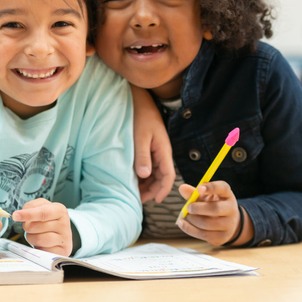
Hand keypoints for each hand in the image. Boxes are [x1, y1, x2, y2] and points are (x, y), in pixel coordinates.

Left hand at [12, 199, 72, 256]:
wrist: (61, 234)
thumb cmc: (48, 220)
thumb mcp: (42, 207)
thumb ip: (30, 207)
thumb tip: (19, 214)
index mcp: (60, 210)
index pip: (42, 212)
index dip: (27, 214)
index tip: (15, 216)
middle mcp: (64, 224)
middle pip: (36, 226)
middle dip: (27, 226)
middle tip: (30, 226)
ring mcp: (64, 239)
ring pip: (38, 239)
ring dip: (31, 237)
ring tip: (36, 234)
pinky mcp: (62, 252)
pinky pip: (42, 250)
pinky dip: (38, 247)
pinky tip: (42, 243)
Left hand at [130, 84, 174, 202]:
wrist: (139, 101)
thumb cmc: (139, 117)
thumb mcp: (140, 137)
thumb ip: (142, 156)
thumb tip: (145, 176)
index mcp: (164, 151)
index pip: (168, 176)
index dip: (163, 190)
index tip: (155, 201)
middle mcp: (162, 153)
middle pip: (161, 177)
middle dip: (152, 190)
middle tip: (137, 199)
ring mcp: (156, 151)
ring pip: (154, 173)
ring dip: (146, 183)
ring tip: (133, 191)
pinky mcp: (149, 148)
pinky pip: (149, 166)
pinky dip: (142, 175)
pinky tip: (132, 179)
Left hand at [177, 181, 253, 246]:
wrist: (226, 223)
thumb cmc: (212, 205)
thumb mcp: (205, 197)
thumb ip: (193, 193)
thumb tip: (182, 188)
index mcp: (227, 194)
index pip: (223, 188)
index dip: (211, 187)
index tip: (199, 188)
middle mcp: (231, 209)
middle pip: (215, 209)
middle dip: (198, 208)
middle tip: (188, 207)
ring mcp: (229, 225)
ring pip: (207, 223)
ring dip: (193, 219)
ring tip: (188, 216)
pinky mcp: (222, 238)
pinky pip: (204, 235)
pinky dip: (190, 229)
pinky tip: (182, 224)